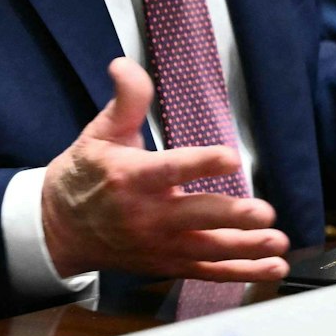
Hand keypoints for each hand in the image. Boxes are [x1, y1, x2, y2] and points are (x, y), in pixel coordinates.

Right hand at [41, 58, 288, 280]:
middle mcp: (147, 215)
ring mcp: (159, 244)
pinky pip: (208, 271)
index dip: (201, 164)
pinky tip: (271, 265)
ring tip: (277, 241)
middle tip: (265, 213)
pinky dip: (241, 271)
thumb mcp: (99, 132)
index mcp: (131, 177)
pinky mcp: (167, 263)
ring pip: (208, 249)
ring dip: (246, 248)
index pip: (170, 170)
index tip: (231, 157)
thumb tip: (125, 64)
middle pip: (196, 216)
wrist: (58, 230)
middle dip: (233, 216)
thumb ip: (125, 100)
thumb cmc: (84, 175)